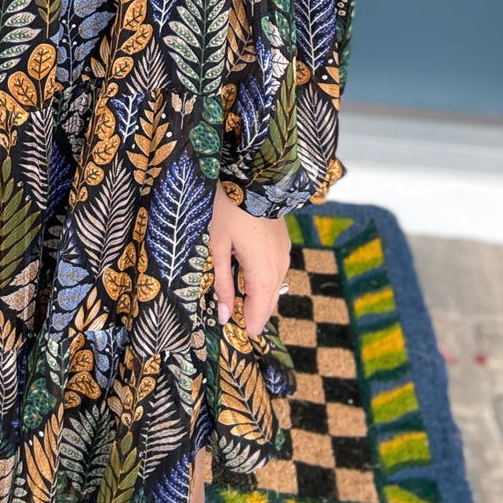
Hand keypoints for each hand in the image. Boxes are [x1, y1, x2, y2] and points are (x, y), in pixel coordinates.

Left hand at [211, 184, 290, 337]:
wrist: (253, 175)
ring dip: (255, 296)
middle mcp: (280, 269)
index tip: (225, 327)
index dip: (242, 326)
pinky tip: (242, 271)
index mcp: (263, 275)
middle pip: (268, 306)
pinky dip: (261, 280)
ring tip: (231, 290)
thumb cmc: (228, 209)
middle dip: (249, 313)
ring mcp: (284, 256)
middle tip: (225, 311)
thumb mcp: (217, 247)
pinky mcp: (283, 245)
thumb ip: (222, 284)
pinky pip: (275, 272)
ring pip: (272, 289)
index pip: (258, 317)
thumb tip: (225, 317)